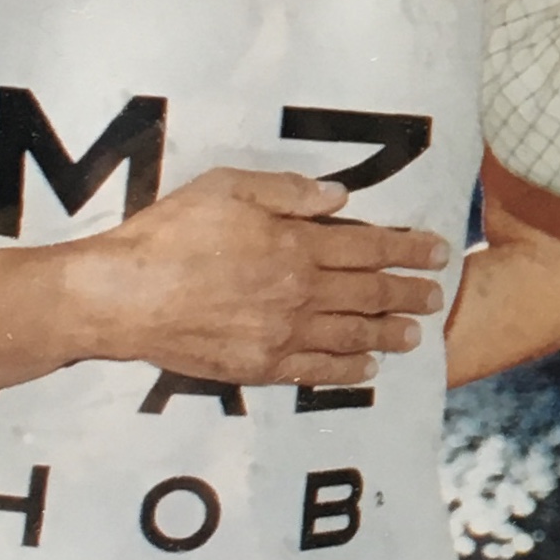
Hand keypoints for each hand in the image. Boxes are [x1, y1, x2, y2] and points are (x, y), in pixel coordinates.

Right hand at [66, 167, 447, 384]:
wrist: (122, 296)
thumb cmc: (169, 234)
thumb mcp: (226, 188)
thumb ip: (287, 192)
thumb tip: (339, 197)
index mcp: (295, 244)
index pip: (368, 246)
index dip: (407, 248)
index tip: (437, 250)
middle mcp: (298, 292)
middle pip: (369, 292)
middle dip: (409, 291)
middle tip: (437, 294)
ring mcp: (280, 334)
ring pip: (351, 334)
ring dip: (389, 334)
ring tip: (416, 334)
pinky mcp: (258, 367)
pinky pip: (316, 371)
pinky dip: (347, 371)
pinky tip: (368, 370)